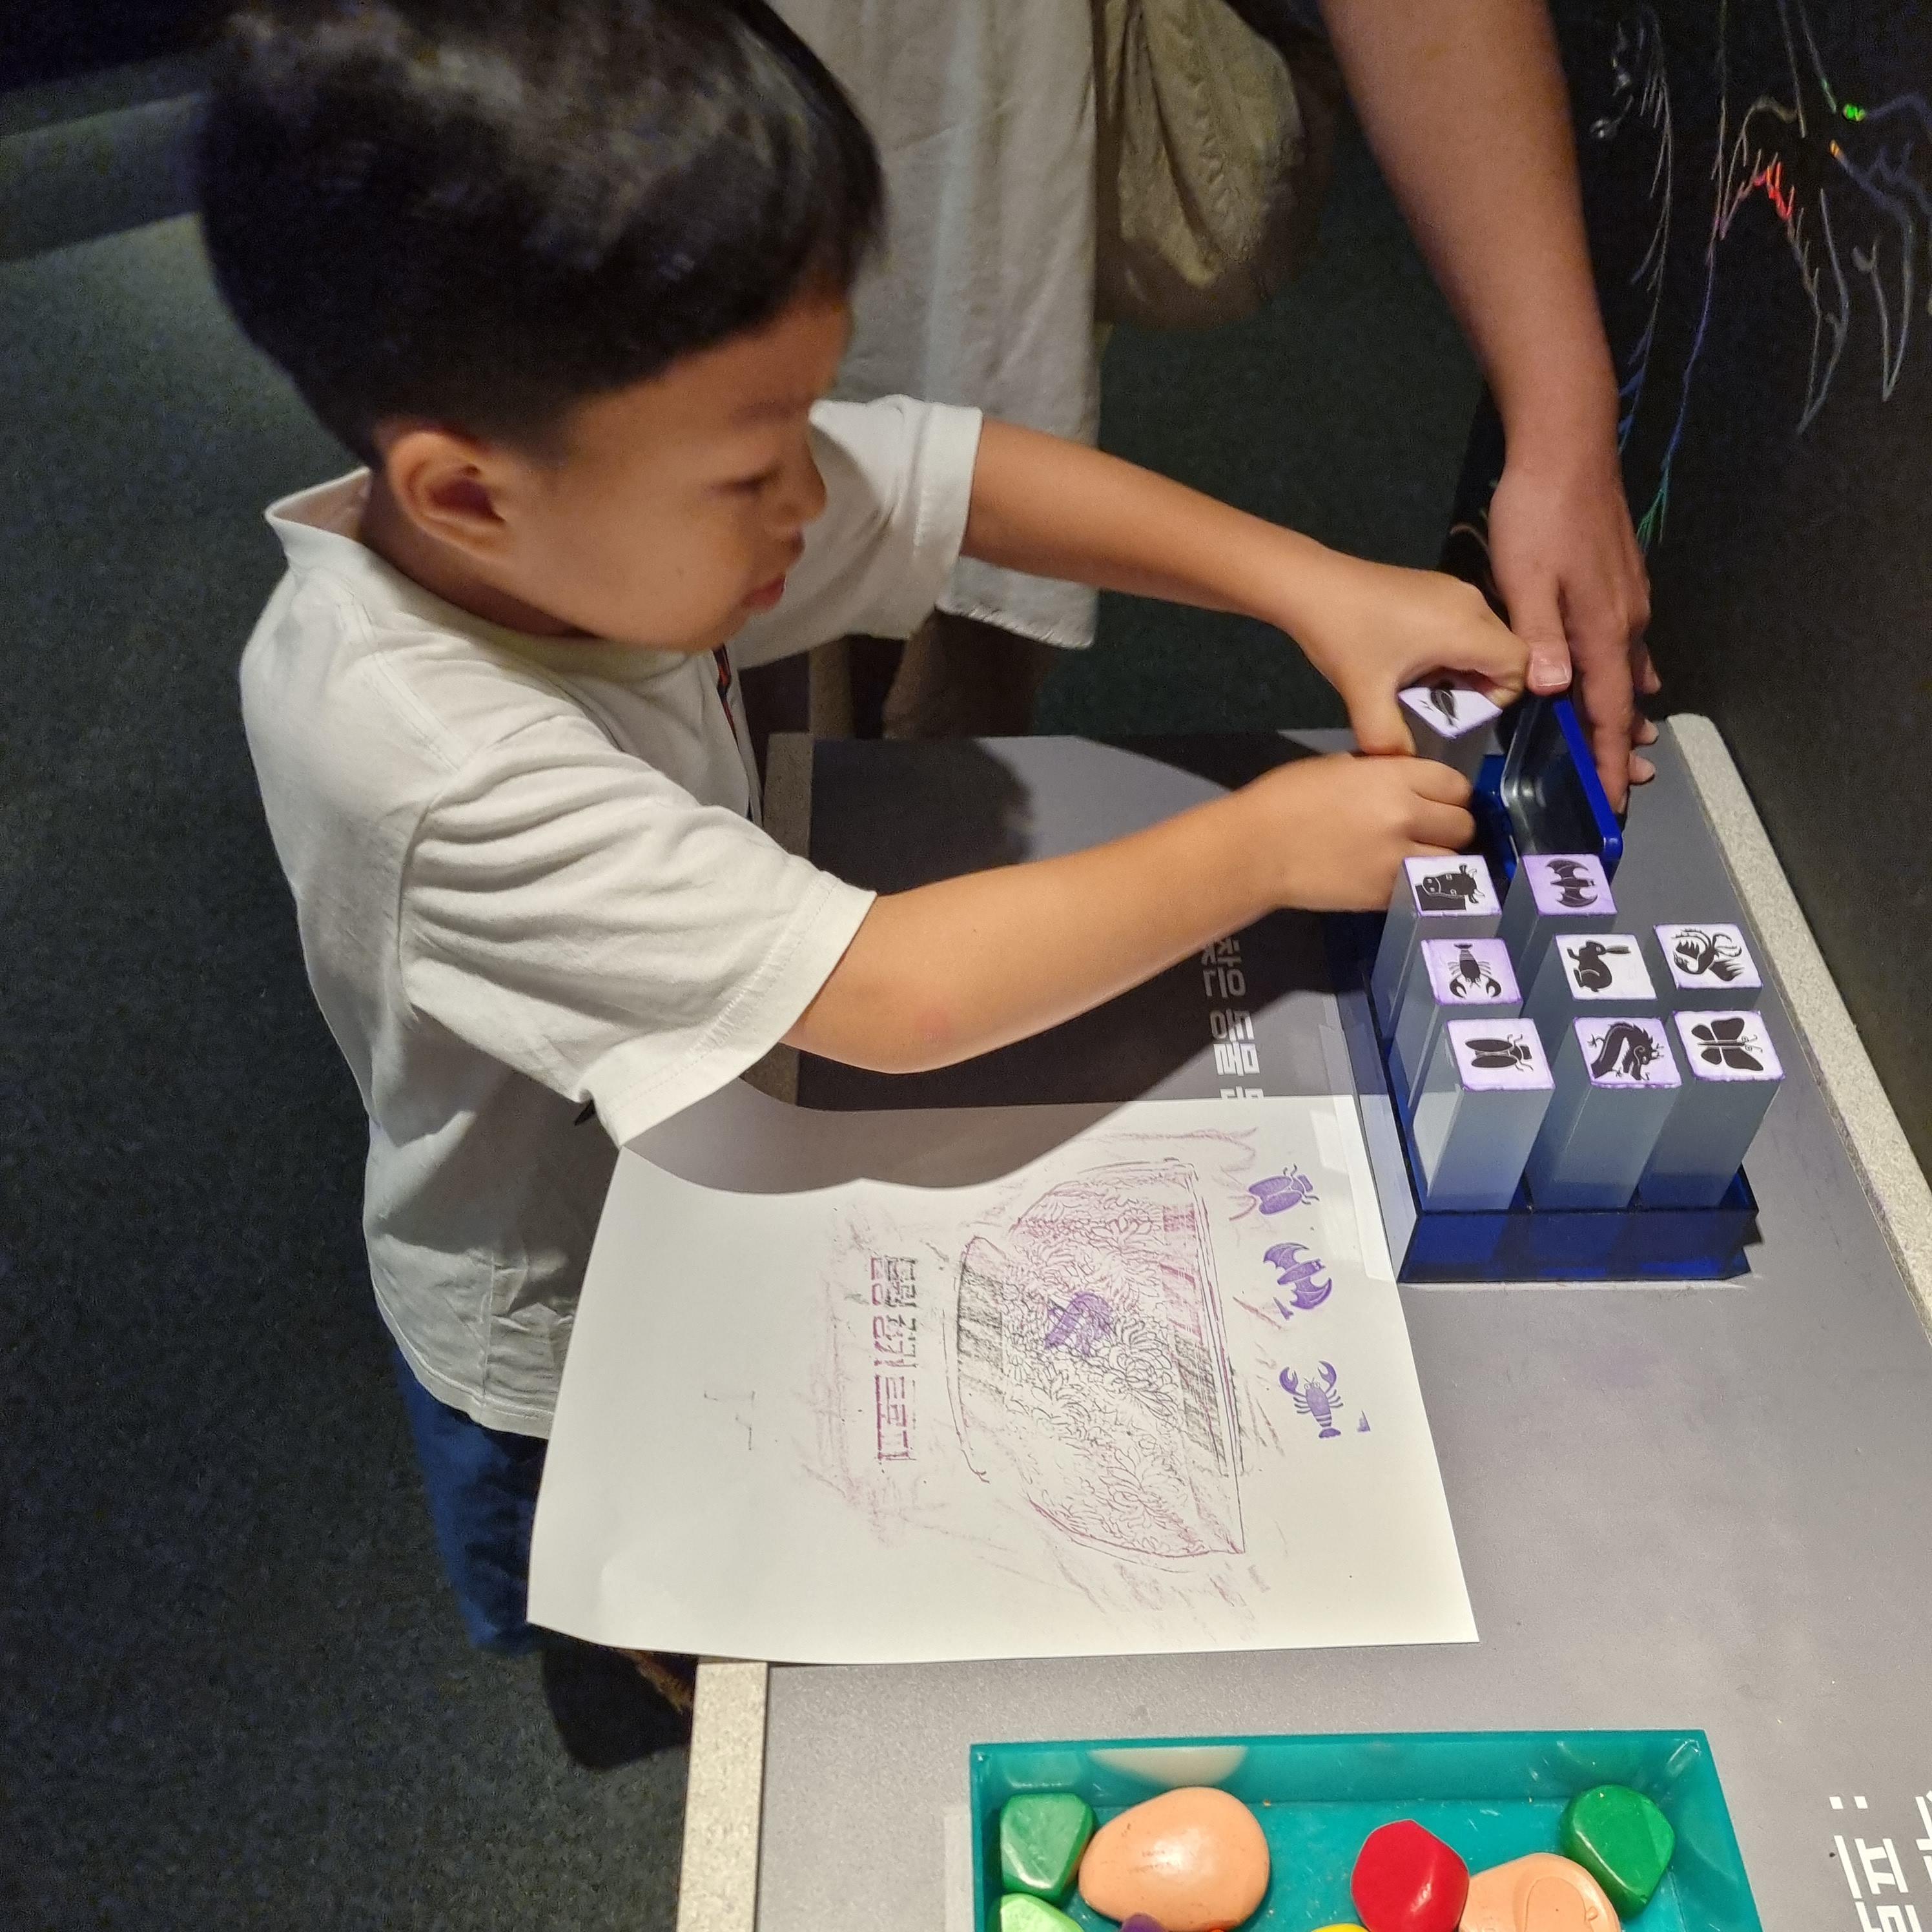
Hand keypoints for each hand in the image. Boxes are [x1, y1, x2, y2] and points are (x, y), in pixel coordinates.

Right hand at [1246, 753, 1475, 911]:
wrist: (1256, 849)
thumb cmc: (1285, 799)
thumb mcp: (1339, 767)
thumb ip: (1381, 774)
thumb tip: (1403, 785)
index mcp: (1394, 778)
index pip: (1455, 785)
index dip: (1449, 793)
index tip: (1436, 800)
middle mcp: (1406, 817)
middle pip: (1462, 824)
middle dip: (1450, 826)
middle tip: (1429, 831)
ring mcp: (1398, 859)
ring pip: (1453, 861)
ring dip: (1441, 859)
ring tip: (1419, 858)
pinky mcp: (1385, 894)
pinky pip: (1425, 889)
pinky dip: (1418, 884)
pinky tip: (1398, 877)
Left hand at [1284, 555, 1527, 760]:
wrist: (1310, 584)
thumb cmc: (1343, 635)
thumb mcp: (1365, 695)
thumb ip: (1389, 739)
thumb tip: (1405, 765)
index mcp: (1464, 626)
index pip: (1519, 663)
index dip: (1500, 695)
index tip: (1461, 709)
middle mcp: (1469, 602)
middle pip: (1504, 651)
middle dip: (1480, 685)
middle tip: (1438, 703)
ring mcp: (1453, 589)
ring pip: (1483, 637)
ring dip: (1462, 667)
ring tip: (1420, 684)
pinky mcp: (1435, 585)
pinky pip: (1463, 622)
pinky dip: (1449, 648)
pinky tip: (1409, 660)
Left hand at [1487, 438, 1656, 810]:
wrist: (1567, 450)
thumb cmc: (1537, 516)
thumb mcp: (1525, 580)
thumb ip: (1539, 638)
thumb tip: (1553, 691)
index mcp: (1601, 630)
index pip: (1608, 712)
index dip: (1607, 759)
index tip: (1613, 800)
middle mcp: (1625, 622)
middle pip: (1625, 699)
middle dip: (1621, 746)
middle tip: (1625, 788)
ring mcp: (1627, 601)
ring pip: (1628, 671)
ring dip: (1625, 710)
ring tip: (1627, 747)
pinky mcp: (1619, 582)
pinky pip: (1626, 643)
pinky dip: (1626, 672)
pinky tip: (1632, 678)